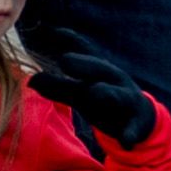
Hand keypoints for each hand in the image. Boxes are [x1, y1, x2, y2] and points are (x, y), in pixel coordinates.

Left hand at [19, 12, 160, 152]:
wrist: (140, 119)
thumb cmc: (103, 100)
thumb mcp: (79, 93)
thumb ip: (57, 86)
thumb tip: (30, 80)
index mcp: (100, 71)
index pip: (86, 53)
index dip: (73, 41)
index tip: (55, 30)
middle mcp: (115, 81)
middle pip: (100, 70)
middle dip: (84, 65)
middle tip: (64, 60)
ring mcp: (127, 101)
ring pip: (118, 95)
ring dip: (108, 92)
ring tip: (96, 91)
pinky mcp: (135, 123)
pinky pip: (133, 129)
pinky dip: (130, 133)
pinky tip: (126, 140)